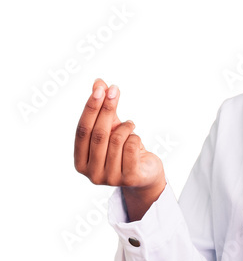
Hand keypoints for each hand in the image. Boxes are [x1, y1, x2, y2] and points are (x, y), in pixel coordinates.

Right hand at [74, 78, 164, 193]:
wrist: (145, 174)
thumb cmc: (123, 150)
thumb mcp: (110, 128)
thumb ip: (102, 108)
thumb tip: (98, 82)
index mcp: (80, 162)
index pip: (82, 130)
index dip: (90, 108)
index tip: (100, 88)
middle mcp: (92, 174)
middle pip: (98, 134)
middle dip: (107, 109)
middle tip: (115, 90)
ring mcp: (110, 178)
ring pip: (116, 140)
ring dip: (125, 127)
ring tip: (130, 125)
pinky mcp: (129, 178)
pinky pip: (131, 147)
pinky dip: (134, 136)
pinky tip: (135, 137)